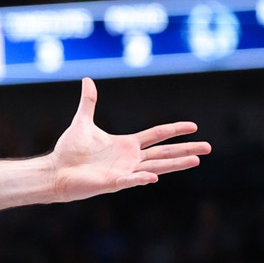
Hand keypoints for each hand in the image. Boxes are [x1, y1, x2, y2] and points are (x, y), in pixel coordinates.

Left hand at [49, 77, 209, 203]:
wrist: (55, 170)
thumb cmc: (69, 150)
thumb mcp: (82, 122)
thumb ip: (89, 102)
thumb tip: (87, 79)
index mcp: (126, 144)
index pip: (157, 135)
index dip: (174, 129)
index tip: (194, 126)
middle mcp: (130, 158)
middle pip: (164, 153)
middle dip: (186, 149)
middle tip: (208, 147)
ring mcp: (124, 172)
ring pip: (155, 167)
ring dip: (175, 164)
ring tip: (196, 160)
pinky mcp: (113, 183)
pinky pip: (130, 181)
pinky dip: (141, 178)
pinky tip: (154, 177)